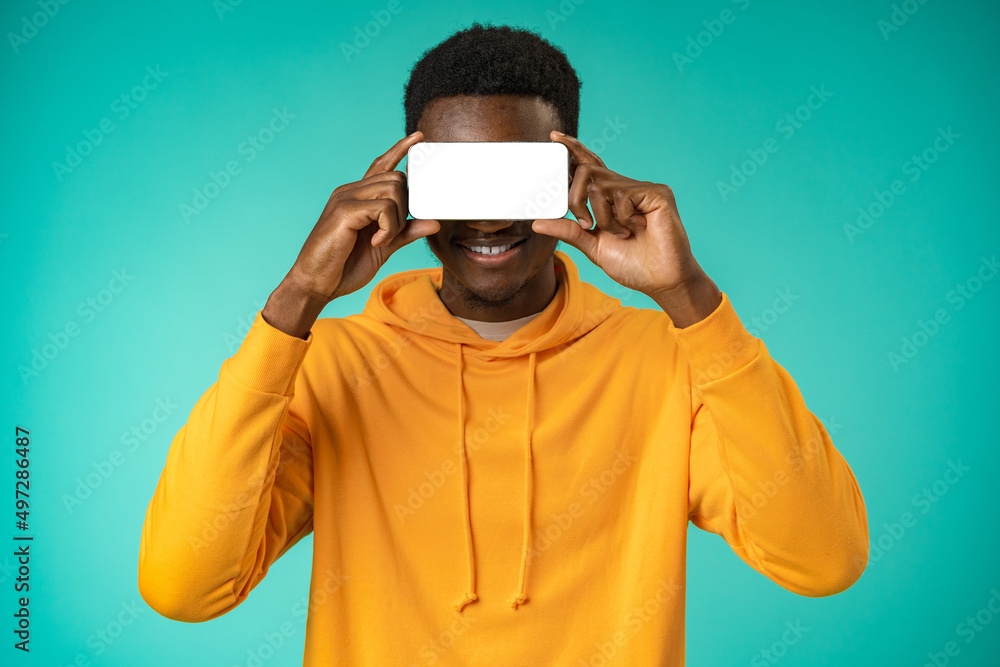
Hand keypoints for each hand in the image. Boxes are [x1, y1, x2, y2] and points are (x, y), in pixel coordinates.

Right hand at [284, 131, 440, 302]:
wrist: (315, 284)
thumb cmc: (344, 266)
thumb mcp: (384, 247)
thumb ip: (407, 232)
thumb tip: (434, 222)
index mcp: (357, 197)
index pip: (381, 164)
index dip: (400, 150)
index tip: (418, 138)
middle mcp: (350, 192)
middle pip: (396, 178)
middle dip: (406, 208)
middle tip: (392, 234)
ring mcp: (345, 199)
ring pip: (393, 190)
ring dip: (397, 220)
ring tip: (382, 240)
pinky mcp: (344, 211)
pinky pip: (383, 208)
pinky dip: (388, 228)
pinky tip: (376, 242)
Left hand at [532, 131, 720, 326]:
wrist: (662, 281)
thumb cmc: (633, 265)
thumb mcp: (593, 247)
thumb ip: (569, 231)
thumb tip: (537, 222)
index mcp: (611, 197)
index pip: (590, 165)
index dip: (573, 149)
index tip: (555, 137)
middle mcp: (626, 187)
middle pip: (586, 171)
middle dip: (575, 199)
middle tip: (586, 224)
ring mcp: (643, 189)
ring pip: (599, 186)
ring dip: (602, 218)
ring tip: (621, 234)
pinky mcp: (657, 193)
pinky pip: (621, 196)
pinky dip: (620, 219)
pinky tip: (636, 230)